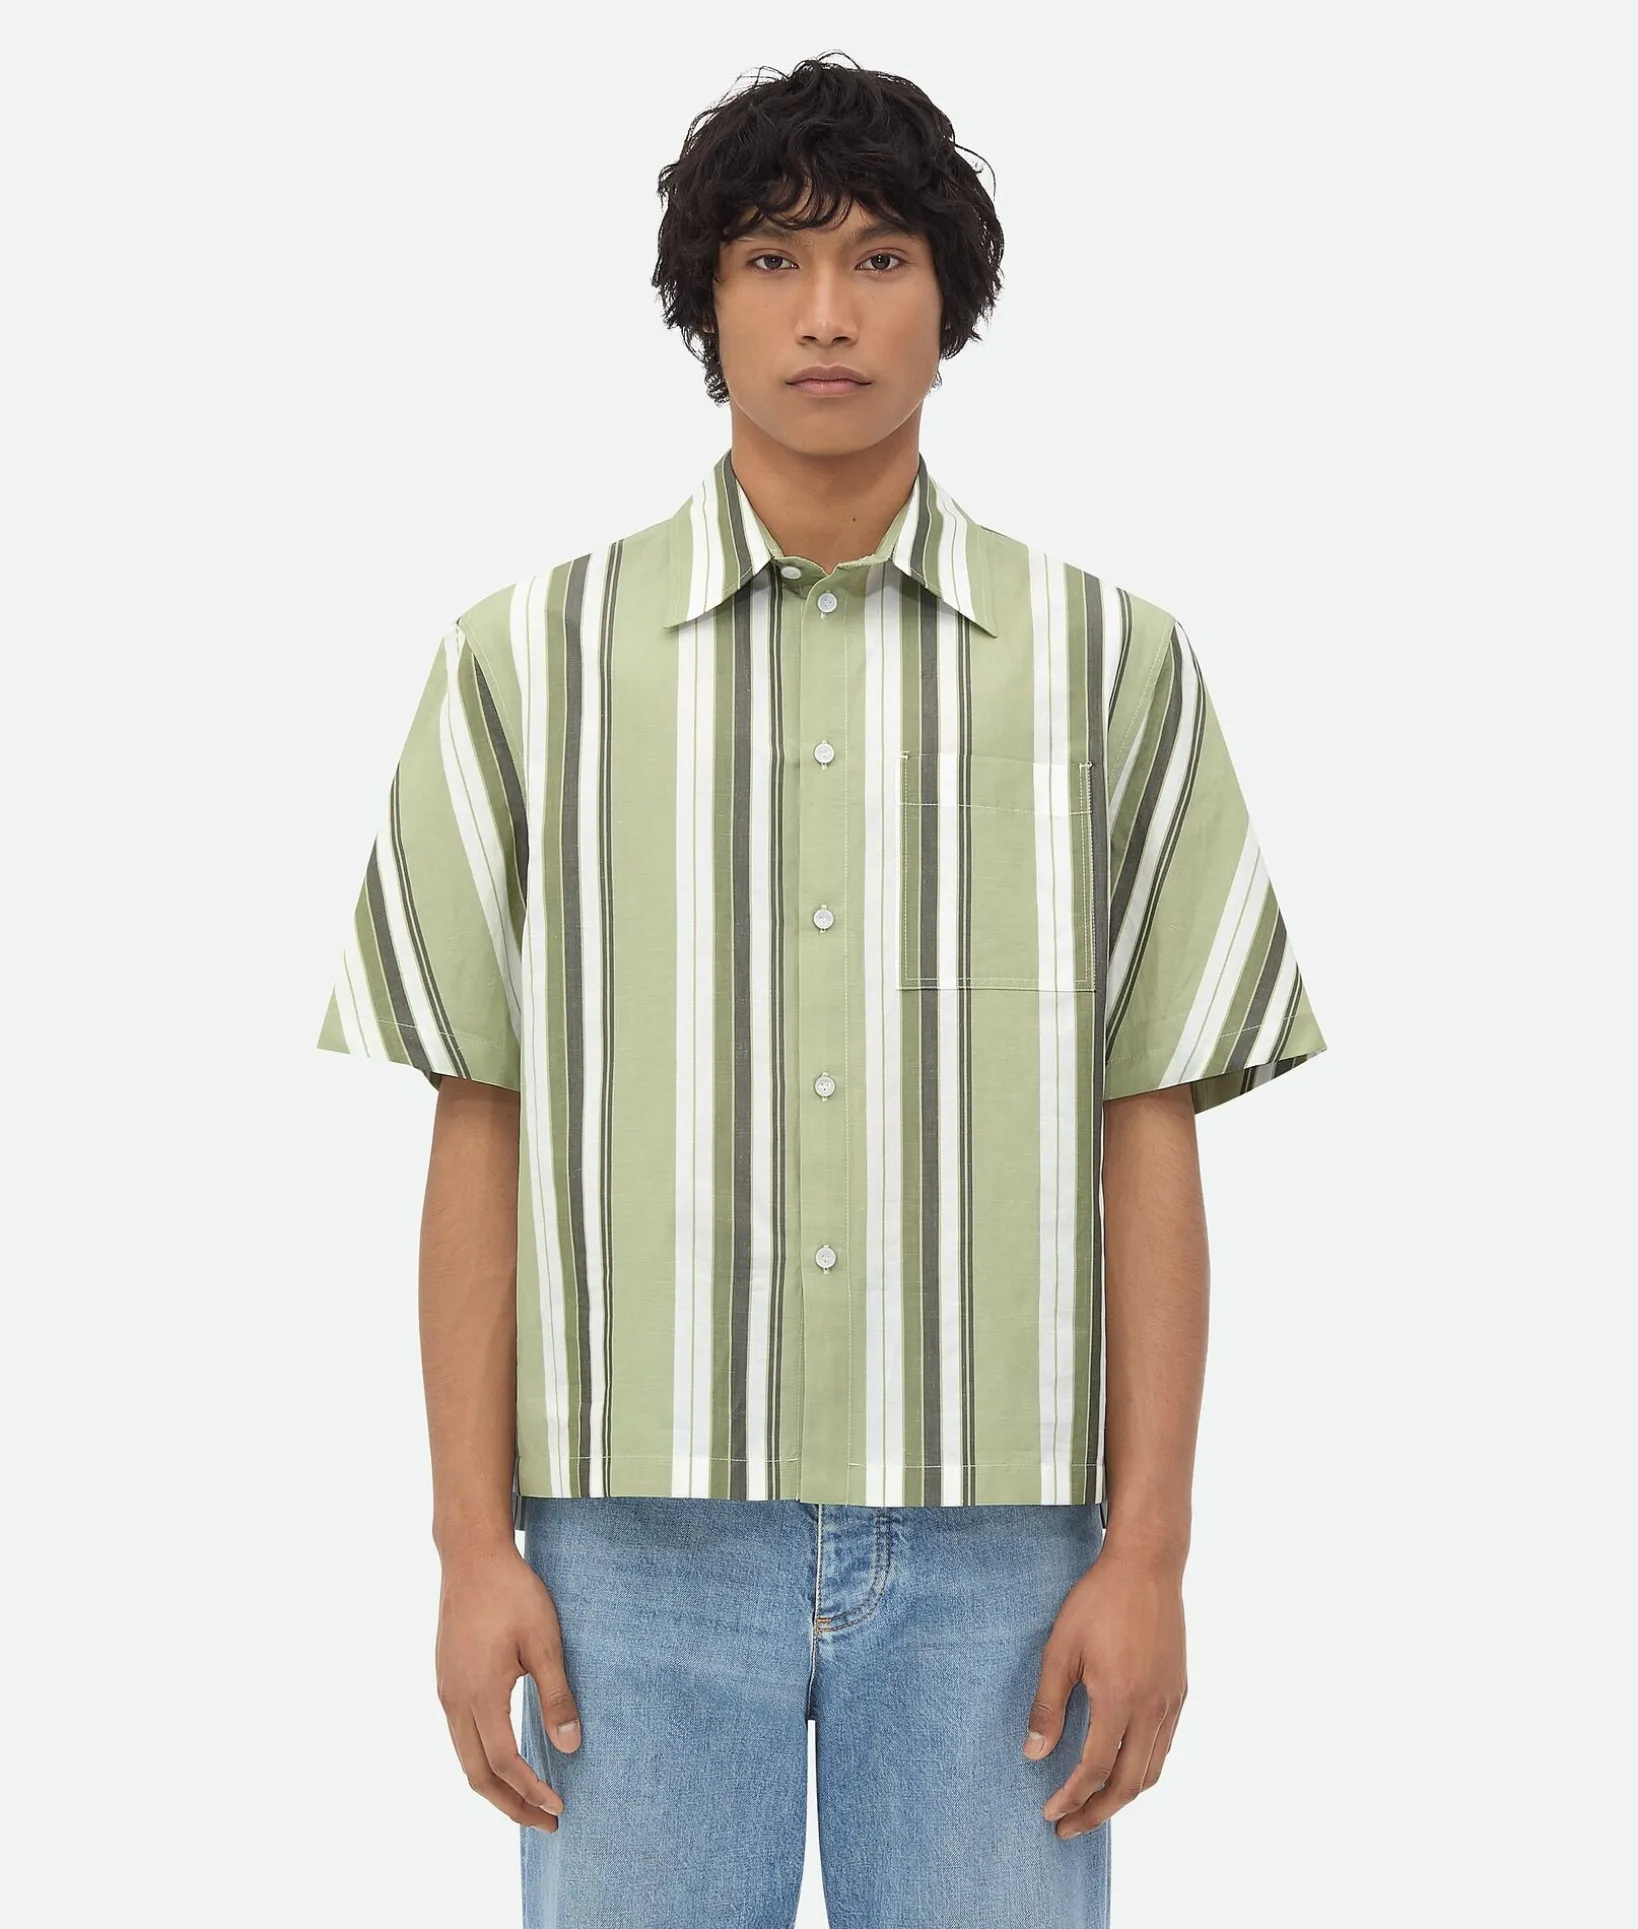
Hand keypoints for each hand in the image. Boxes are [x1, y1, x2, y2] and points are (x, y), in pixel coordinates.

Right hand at [435, 1541, 582, 1831]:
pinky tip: (506, 1758)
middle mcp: (455, 1701)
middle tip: (545, 1821)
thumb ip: (557, 1695)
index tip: (559, 1807)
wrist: (471, 1556)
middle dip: (511, 1805)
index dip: (532, 1790)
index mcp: (480, 1695)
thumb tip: (571, 1745)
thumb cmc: (512, 1593)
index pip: (505, 1763)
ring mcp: (447, 1691)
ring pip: (465, 1758)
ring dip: (495, 1786)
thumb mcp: (545, 1641)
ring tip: (528, 1799)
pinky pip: (461, 1736)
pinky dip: (484, 1760)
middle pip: (478, 1774)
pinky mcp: (447, 1679)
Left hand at [1023, 1543, 1187, 1836]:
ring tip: (1095, 1805)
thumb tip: (1034, 1754)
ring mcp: (1170, 1702)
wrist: (1146, 1566)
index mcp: (1119, 1701)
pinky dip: (1144, 1768)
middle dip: (1097, 1812)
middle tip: (1069, 1827)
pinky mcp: (1179, 1691)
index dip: (1071, 1798)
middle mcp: (1151, 1710)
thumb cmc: (1098, 1602)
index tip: (1050, 1812)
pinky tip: (1124, 1765)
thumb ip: (1048, 1704)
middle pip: (1128, 1784)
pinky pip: (1165, 1746)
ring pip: (1152, 1770)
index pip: (1094, 1770)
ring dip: (1123, 1797)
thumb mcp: (1061, 1649)